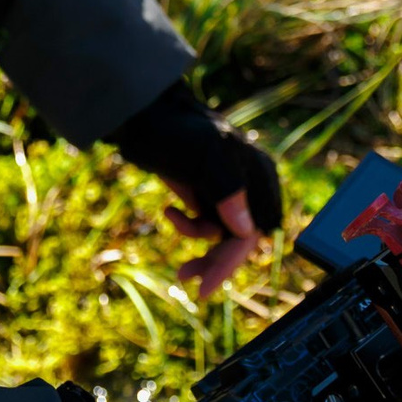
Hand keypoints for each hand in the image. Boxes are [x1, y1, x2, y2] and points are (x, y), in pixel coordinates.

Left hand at [103, 81, 283, 299]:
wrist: (143, 115)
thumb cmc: (174, 130)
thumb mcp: (203, 156)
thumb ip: (228, 190)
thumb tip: (247, 233)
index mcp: (258, 173)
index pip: (254, 229)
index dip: (231, 260)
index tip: (206, 286)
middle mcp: (248, 184)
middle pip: (240, 238)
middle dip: (215, 262)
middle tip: (186, 280)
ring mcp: (227, 189)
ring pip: (223, 235)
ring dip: (203, 251)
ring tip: (180, 271)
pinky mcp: (206, 192)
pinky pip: (207, 223)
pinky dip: (189, 226)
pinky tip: (170, 211)